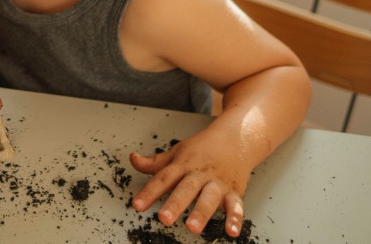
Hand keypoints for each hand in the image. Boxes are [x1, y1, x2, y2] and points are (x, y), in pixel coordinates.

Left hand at [128, 132, 248, 236]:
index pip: (163, 179)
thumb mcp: (178, 152)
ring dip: (201, 212)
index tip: (137, 205)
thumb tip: (133, 159)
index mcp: (183, 164)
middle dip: (175, 204)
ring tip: (192, 227)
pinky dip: (235, 219)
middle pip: (185, 189)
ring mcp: (218, 183)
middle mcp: (199, 174)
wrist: (237, 138)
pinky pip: (236, 206)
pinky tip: (231, 231)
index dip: (149, 192)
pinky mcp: (235, 191)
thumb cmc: (204, 148)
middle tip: (164, 218)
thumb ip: (155, 162)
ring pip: (209, 198)